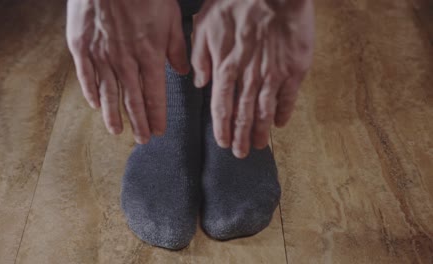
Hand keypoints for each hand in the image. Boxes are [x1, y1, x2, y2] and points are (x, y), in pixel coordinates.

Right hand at [66, 0, 188, 142]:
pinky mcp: (81, 46)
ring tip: (118, 131)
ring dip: (114, 115)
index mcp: (150, 54)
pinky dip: (91, 92)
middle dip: (138, 123)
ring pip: (108, 93)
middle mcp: (125, 61)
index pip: (155, 95)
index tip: (158, 132)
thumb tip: (184, 73)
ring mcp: (101, 55)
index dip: (156, 116)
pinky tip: (95, 105)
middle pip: (132, 100)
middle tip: (141, 140)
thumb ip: (177, 48)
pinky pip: (86, 76)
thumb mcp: (170, 16)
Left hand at [192, 0, 313, 157]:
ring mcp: (273, 75)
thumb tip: (199, 83)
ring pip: (264, 112)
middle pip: (243, 115)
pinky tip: (281, 124)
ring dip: (260, 131)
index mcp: (225, 68)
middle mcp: (249, 77)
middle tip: (240, 154)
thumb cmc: (236, 2)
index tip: (222, 142)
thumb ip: (200, 57)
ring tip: (259, 146)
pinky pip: (289, 98)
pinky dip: (284, 112)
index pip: (221, 107)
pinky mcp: (295, 69)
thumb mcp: (205, 25)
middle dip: (240, 137)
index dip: (222, 128)